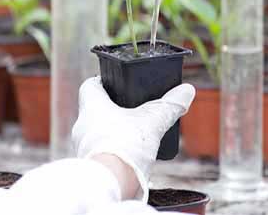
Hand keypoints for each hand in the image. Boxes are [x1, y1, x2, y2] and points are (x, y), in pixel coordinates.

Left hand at [72, 77, 195, 201]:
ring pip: (97, 134)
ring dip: (114, 133)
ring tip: (135, 135)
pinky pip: (101, 154)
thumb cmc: (125, 147)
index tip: (117, 83)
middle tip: (133, 110)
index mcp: (92, 108)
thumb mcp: (153, 122)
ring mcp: (83, 149)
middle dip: (113, 110)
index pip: (90, 86)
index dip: (103, 82)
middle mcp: (82, 127)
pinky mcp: (90, 168)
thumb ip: (169, 106)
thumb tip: (186, 90)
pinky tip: (131, 157)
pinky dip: (114, 152)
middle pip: (95, 111)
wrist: (110, 185)